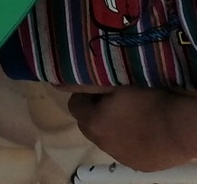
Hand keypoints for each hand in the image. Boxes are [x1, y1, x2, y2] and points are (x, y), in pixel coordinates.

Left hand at [68, 88, 196, 171]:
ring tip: (130, 117)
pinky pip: (125, 152)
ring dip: (111, 129)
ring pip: (106, 140)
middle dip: (94, 113)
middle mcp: (102, 144)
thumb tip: (65, 82)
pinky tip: (142, 133)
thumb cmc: (149, 100)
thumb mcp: (116, 84)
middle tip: (113, 103)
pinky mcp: (138, 165)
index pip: (75, 106)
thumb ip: (89, 84)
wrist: (182, 128)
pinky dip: (128, 142)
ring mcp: (120, 157)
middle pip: (88, 125)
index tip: (98, 90)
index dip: (84, 96)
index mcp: (93, 123)